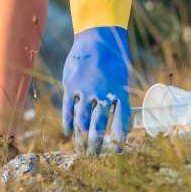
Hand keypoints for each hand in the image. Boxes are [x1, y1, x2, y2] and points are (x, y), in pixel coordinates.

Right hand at [61, 26, 131, 153]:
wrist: (97, 36)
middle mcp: (102, 93)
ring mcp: (85, 90)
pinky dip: (68, 122)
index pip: (121, 119)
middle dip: (96, 143)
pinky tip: (69, 133)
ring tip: (81, 149)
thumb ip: (118, 98)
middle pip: (98, 125)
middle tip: (95, 154)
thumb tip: (122, 121)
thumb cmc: (113, 59)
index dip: (120, 135)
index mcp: (118, 91)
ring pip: (82, 121)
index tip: (120, 149)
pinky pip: (68, 109)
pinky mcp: (71, 85)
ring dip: (81, 137)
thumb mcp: (122, 77)